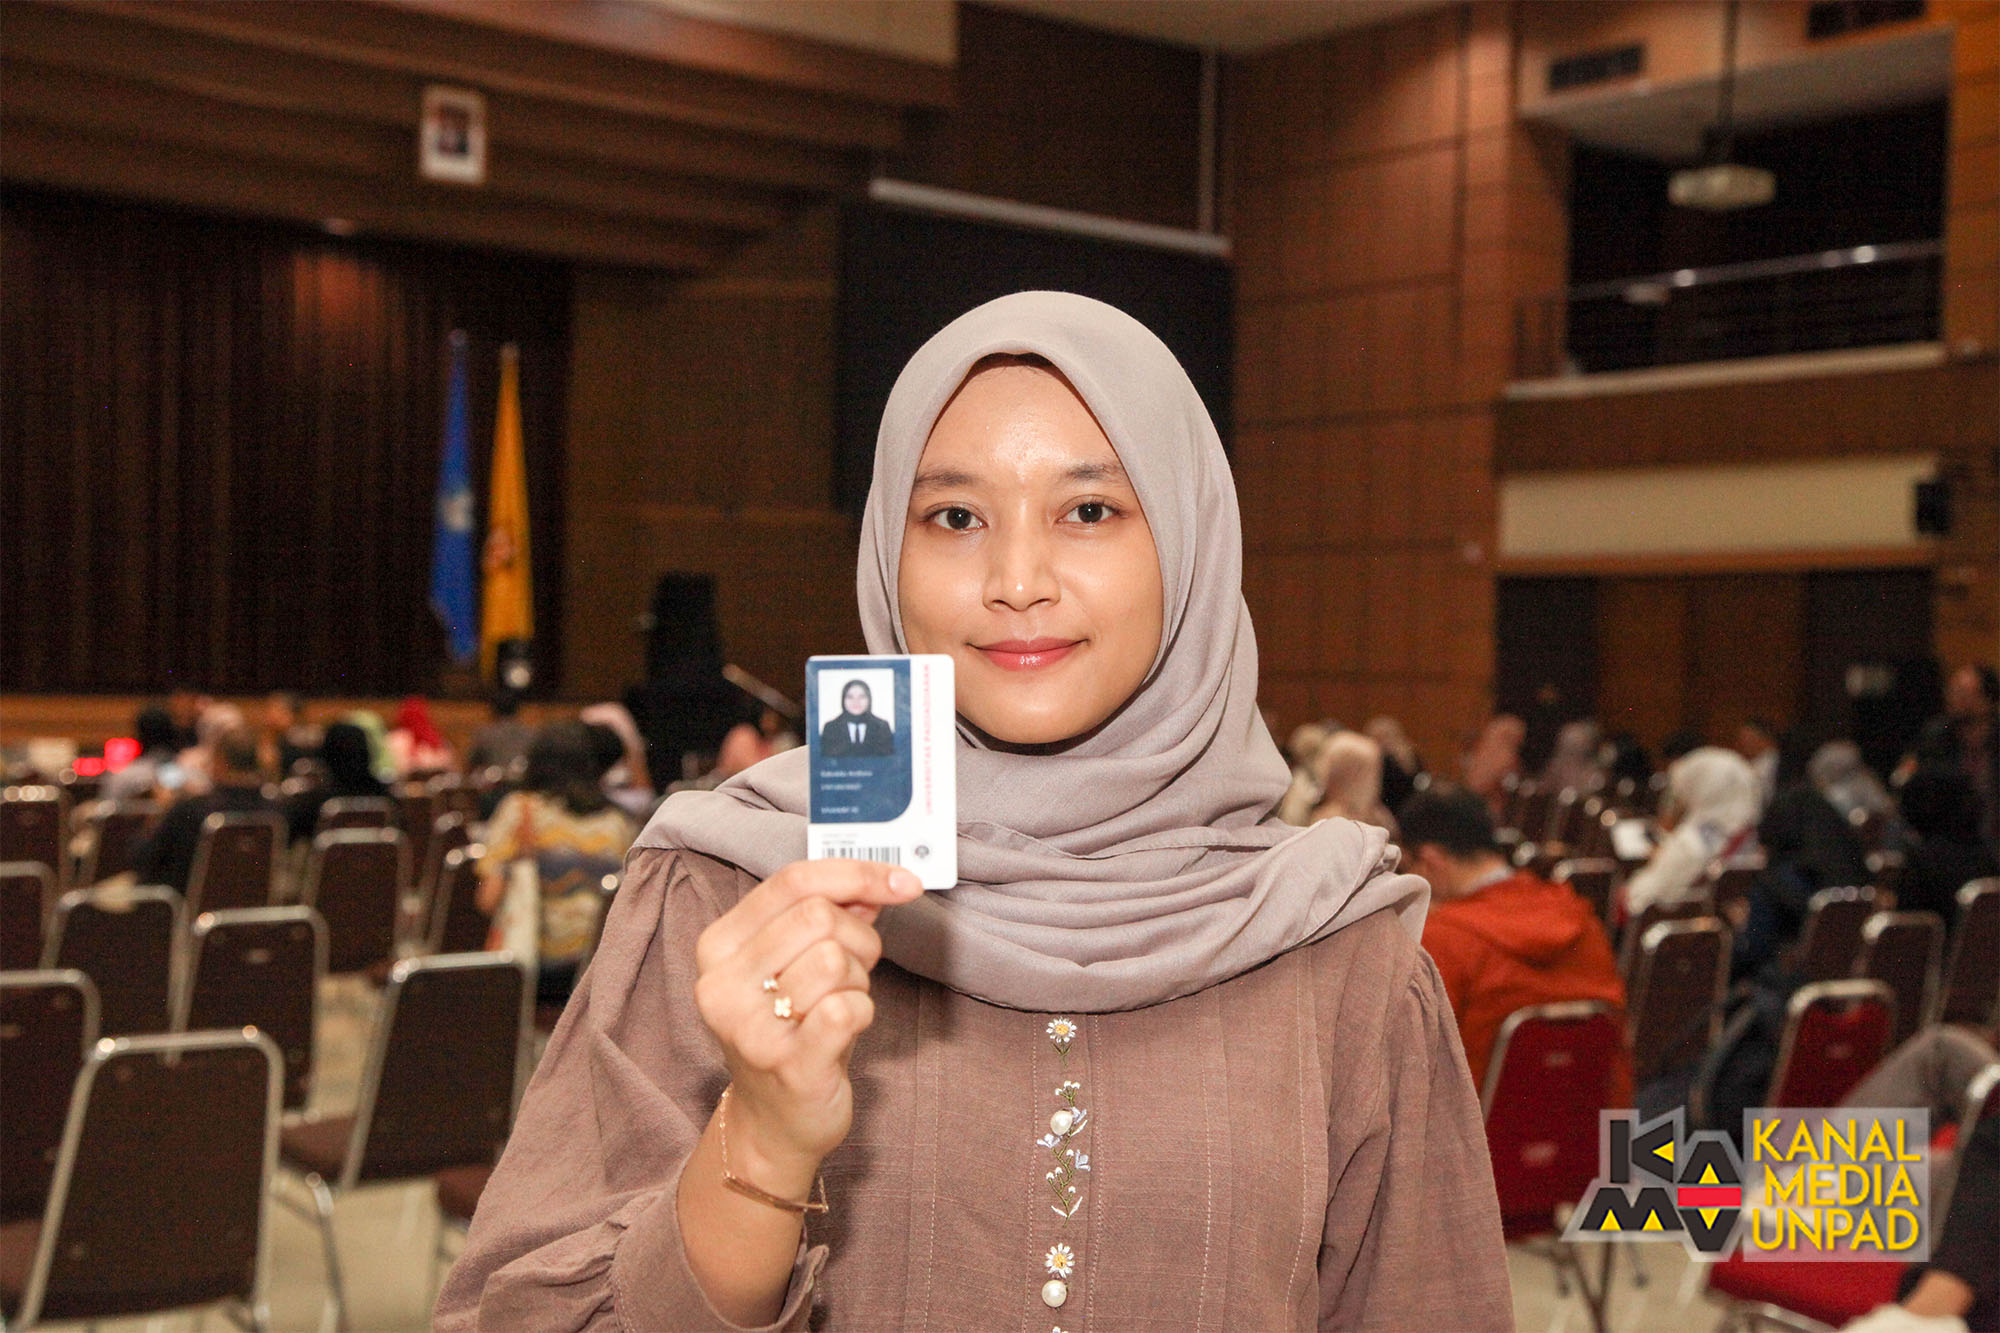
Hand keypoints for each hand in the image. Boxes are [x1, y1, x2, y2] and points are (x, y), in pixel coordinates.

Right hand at [693, 860, 921, 1194]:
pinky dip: (862, 1011)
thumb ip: (829, 915)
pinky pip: (847, 1008)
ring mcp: (749, 1028)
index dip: (857, 873)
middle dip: (858, 938)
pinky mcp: (786, 1066)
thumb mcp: (796, 963)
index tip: (904, 882)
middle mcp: (721, 985)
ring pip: (834, 958)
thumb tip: (879, 880)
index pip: (792, 881)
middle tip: (855, 971)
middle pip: (818, 916)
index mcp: (719, 946)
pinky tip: (845, 1030)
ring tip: (840, 1004)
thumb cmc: (792, 1031)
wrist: (774, 1121)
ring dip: (857, 979)